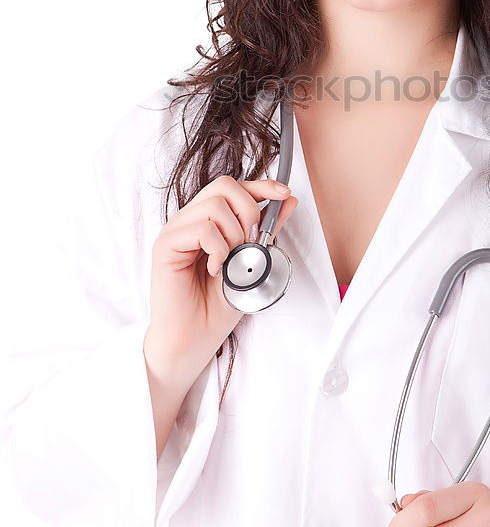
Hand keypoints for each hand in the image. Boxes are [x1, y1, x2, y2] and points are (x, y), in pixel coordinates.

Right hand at [146, 175, 297, 385]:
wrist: (193, 341)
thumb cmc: (216, 308)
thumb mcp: (253, 264)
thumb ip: (267, 232)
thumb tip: (288, 201)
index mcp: (206, 221)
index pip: (233, 187)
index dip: (260, 185)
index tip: (284, 194)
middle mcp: (188, 220)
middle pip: (224, 186)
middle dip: (250, 211)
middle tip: (251, 245)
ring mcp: (175, 231)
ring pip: (214, 204)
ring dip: (234, 234)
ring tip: (231, 262)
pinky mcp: (164, 246)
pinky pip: (201, 228)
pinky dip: (218, 249)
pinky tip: (216, 269)